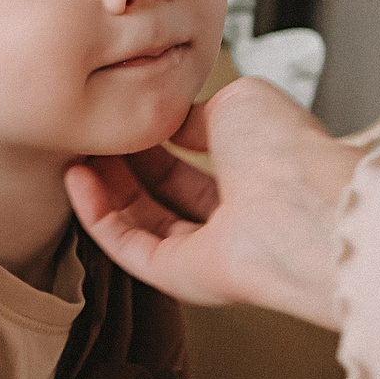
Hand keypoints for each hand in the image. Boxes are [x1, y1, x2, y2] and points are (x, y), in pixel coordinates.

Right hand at [64, 78, 359, 329]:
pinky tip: (78, 180)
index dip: (154, 134)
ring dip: (105, 186)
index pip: (193, 153)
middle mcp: (234, 213)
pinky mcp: (180, 276)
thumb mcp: (238, 101)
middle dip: (125, 159)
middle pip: (164, 188)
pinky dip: (97, 215)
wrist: (302, 210)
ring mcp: (207, 249)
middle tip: (93, 133)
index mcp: (256, 169)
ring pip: (141, 219)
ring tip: (77, 153)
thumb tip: (168, 118)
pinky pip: (128, 245)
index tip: (122, 113)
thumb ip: (197, 109)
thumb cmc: (287, 154)